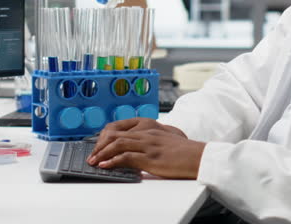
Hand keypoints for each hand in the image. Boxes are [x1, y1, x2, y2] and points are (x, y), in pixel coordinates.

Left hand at [87, 119, 204, 178]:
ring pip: (117, 144)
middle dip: (99, 146)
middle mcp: (146, 132)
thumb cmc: (183, 150)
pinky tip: (105, 166)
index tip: (98, 145)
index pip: (119, 127)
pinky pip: (126, 157)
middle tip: (92, 156)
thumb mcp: (164, 138)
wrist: (198, 156)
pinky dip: (113, 161)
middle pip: (114, 134)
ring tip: (94, 162)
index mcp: (149, 125)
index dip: (105, 136)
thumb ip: (149, 141)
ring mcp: (148, 144)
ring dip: (102, 153)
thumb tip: (135, 151)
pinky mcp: (150, 157)